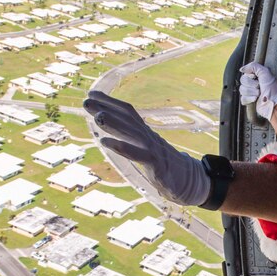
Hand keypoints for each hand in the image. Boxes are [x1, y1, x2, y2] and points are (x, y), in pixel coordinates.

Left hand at [84, 91, 209, 205]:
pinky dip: (121, 146)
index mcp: (146, 133)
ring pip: (132, 133)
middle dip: (106, 109)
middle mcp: (148, 137)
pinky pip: (137, 154)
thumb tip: (117, 133)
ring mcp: (153, 149)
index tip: (92, 94)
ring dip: (113, 124)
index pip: (128, 112)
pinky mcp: (156, 164)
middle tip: (86, 102)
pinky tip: (104, 142)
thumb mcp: (147, 150)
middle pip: (127, 119)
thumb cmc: (165, 167)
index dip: (111, 102)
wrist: (189, 182)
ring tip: (96, 116)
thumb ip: (134, 141)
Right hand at [240, 62, 276, 119]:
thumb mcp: (265, 71)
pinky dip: (249, 99)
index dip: (250, 77)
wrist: (274, 102)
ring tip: (259, 94)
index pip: (245, 74)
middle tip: (259, 86)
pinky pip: (242, 98)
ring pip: (242, 90)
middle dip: (251, 84)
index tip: (256, 78)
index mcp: (256, 76)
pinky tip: (255, 99)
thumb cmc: (272, 88)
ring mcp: (250, 93)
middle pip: (242, 81)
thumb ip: (253, 66)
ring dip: (251, 92)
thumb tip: (241, 69)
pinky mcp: (249, 101)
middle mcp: (253, 84)